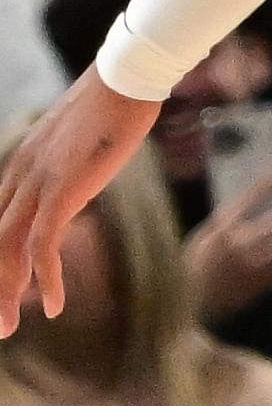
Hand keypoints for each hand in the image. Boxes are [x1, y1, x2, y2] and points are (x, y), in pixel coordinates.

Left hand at [0, 72, 162, 332]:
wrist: (125, 78)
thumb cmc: (114, 101)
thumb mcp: (81, 139)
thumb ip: (71, 161)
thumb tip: (83, 168)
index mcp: (20, 166)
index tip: (3, 288)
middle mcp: (19, 178)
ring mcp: (36, 185)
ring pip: (7, 251)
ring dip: (6, 293)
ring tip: (9, 326)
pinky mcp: (61, 192)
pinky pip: (42, 246)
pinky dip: (46, 280)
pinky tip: (54, 306)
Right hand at [184, 174, 271, 325]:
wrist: (186, 305)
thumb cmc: (189, 269)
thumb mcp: (200, 239)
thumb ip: (223, 224)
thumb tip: (244, 207)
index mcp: (222, 230)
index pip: (249, 199)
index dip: (268, 183)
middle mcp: (241, 243)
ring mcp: (254, 264)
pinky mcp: (261, 284)